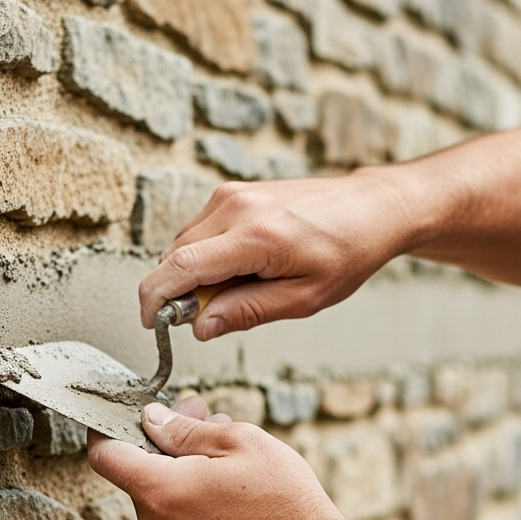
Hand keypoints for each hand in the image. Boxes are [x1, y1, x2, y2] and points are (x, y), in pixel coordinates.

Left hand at [86, 397, 355, 519]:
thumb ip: (185, 430)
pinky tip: (228, 476)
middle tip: (199, 410)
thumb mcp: (238, 443)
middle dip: (163, 436)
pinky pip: (175, 513)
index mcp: (159, 491)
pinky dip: (190, 489)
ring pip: (159, 490)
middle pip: (137, 469)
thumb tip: (153, 419)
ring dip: (181, 461)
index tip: (126, 409)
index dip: (108, 426)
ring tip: (225, 442)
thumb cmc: (281, 502)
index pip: (104, 455)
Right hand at [138, 170, 416, 340]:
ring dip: (197, 274)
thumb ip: (246, 312)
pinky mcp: (233, 192)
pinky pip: (201, 231)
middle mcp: (233, 207)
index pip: (179, 267)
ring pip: (185, 244)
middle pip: (175, 256)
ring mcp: (231, 194)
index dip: (155, 299)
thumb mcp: (303, 298)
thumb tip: (200, 327)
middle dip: (180, 292)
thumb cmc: (347, 252)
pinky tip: (245, 267)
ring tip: (244, 286)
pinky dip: (209, 256)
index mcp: (253, 236)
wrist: (370, 207)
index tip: (150, 323)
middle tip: (217, 313)